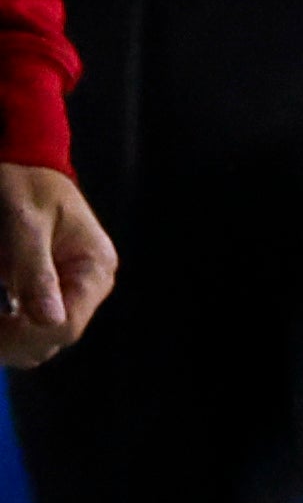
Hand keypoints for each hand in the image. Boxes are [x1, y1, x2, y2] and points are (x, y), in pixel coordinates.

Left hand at [0, 165, 111, 367]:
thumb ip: (35, 270)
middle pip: (52, 338)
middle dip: (11, 339)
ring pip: (37, 340)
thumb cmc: (22, 184)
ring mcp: (67, 292)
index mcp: (94, 268)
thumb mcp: (24, 222)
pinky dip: (4, 328)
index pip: (67, 324)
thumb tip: (50, 320)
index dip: (24, 334)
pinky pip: (25, 326)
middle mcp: (87, 286)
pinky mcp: (46, 293)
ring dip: (6, 337)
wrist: (20, 162)